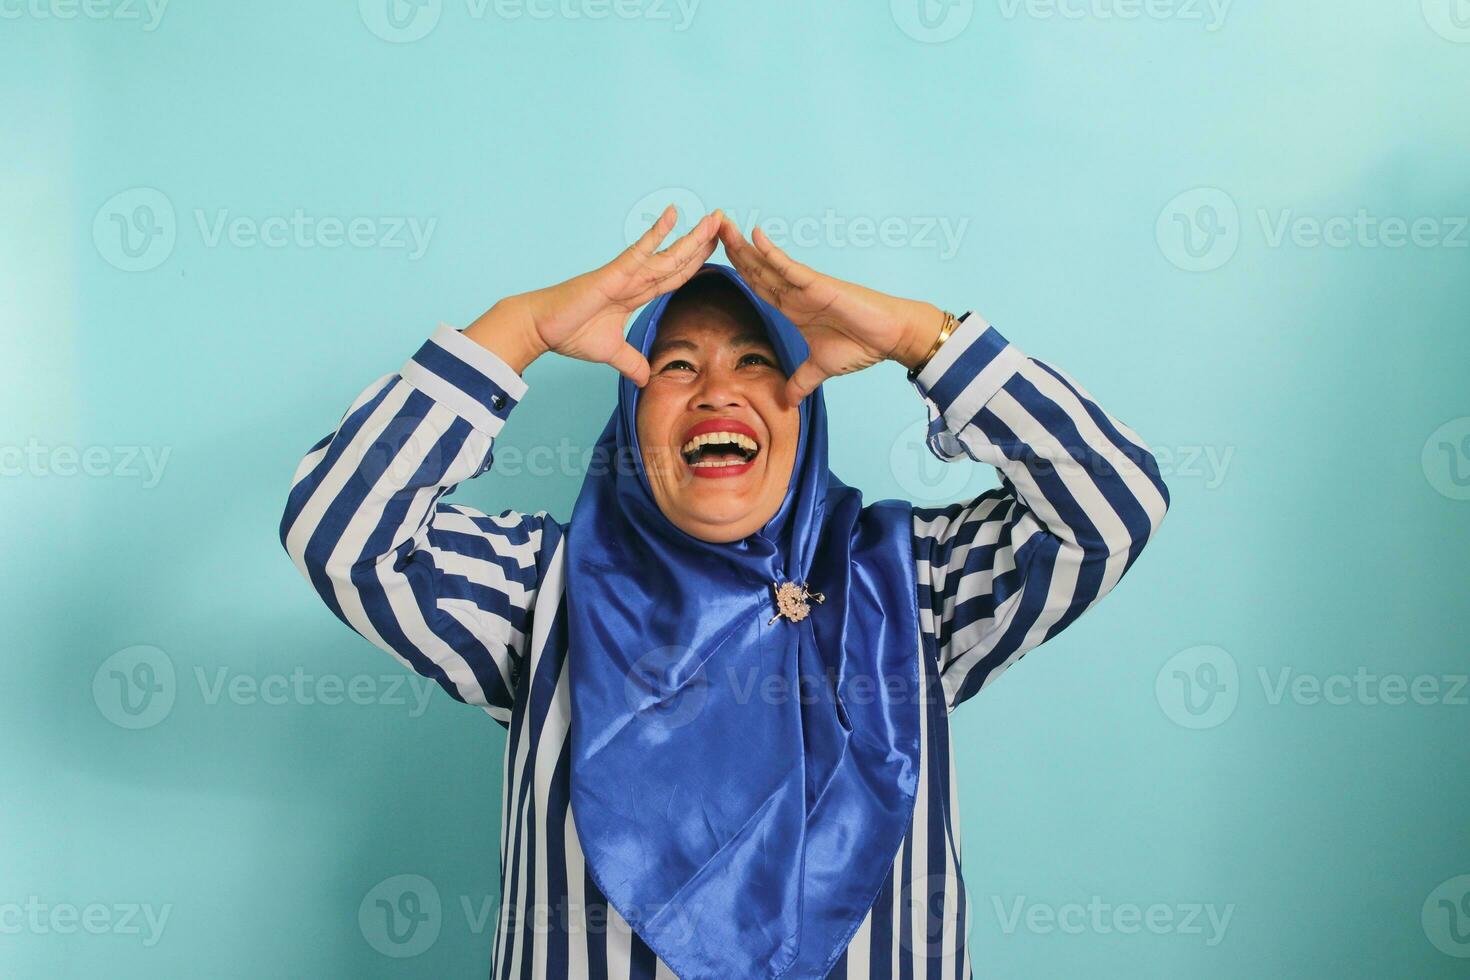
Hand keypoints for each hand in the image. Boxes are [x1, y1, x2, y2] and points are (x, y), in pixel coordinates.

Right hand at [467, 205, 721, 382]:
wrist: (541, 327)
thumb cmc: (569, 332)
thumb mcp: (611, 353)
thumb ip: (631, 362)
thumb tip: (644, 380)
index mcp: (635, 293)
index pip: (674, 276)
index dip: (696, 263)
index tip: (716, 250)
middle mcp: (634, 278)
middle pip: (677, 260)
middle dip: (702, 243)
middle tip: (725, 223)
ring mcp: (626, 273)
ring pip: (668, 254)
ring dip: (693, 237)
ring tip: (715, 219)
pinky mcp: (613, 273)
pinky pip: (640, 250)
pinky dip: (657, 233)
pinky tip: (673, 215)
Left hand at [718, 217, 943, 405]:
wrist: (889, 337)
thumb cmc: (860, 345)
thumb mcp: (820, 368)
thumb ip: (801, 382)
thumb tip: (787, 402)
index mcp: (792, 308)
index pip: (757, 284)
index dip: (737, 269)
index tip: (715, 254)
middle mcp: (794, 293)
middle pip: (756, 268)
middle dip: (732, 249)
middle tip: (709, 227)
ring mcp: (805, 286)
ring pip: (767, 263)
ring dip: (743, 245)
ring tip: (723, 225)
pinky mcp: (819, 285)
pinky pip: (790, 267)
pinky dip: (772, 253)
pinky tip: (755, 237)